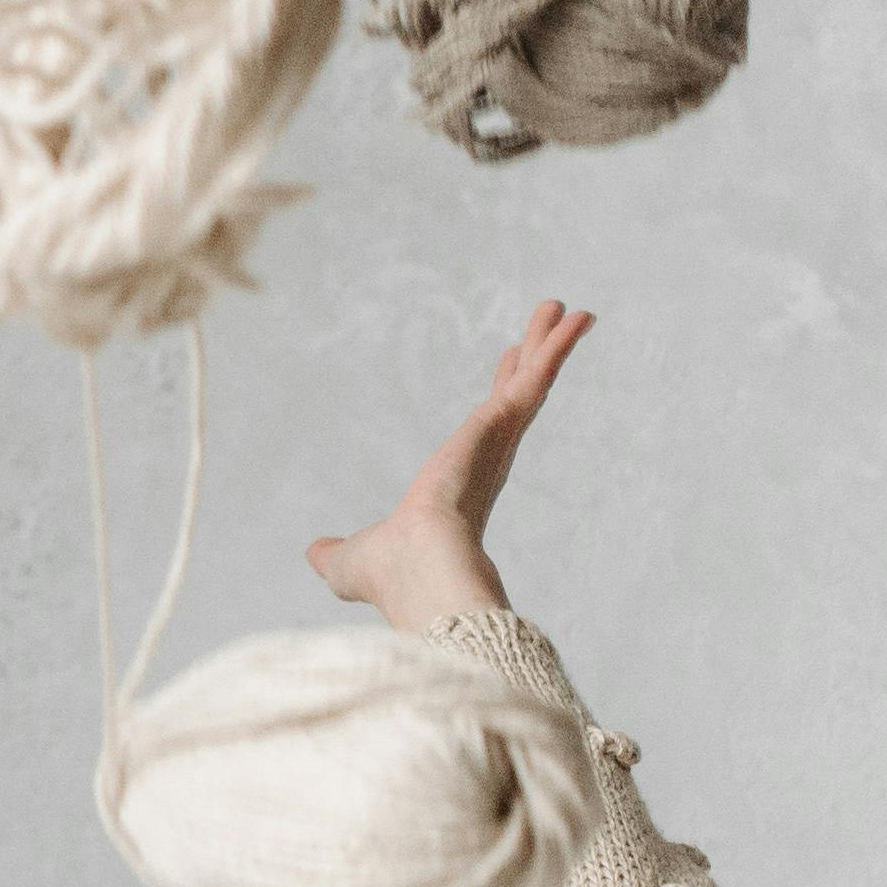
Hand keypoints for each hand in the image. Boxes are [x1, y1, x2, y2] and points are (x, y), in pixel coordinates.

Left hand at [306, 301, 588, 629]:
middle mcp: (488, 463)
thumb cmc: (390, 577)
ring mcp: (499, 442)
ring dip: (551, 344)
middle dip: (533, 361)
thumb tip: (314, 554)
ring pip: (531, 382)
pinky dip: (555, 348)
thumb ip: (335, 554)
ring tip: (570, 308)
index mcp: (461, 488)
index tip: (509, 368)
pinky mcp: (501, 424)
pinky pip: (535, 377)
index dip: (497, 402)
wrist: (414, 571)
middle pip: (516, 399)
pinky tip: (573, 318)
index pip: (485, 434)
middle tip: (551, 325)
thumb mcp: (350, 561)